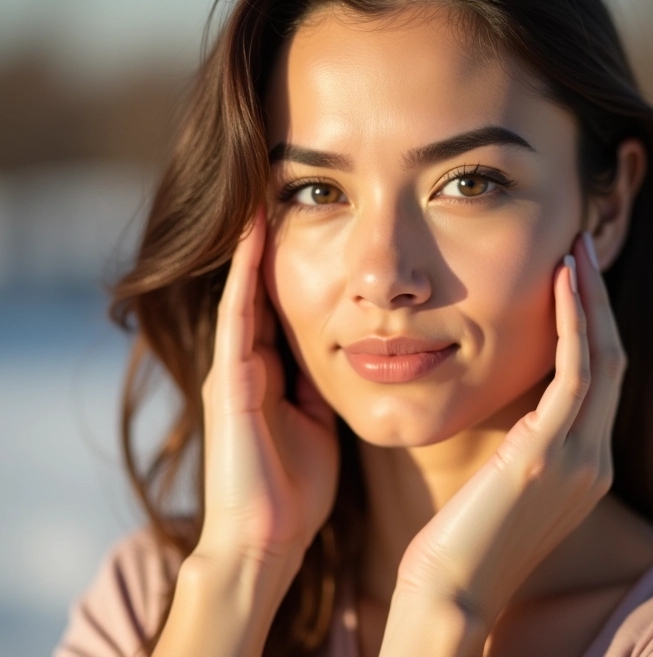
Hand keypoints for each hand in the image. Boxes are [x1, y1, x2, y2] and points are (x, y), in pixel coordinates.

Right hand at [195, 204, 339, 561]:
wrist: (267, 539)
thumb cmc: (296, 489)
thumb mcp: (319, 424)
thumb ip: (320, 387)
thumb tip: (347, 356)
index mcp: (268, 372)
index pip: (279, 303)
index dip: (289, 263)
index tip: (311, 222)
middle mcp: (244, 361)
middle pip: (258, 288)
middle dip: (266, 242)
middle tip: (278, 189)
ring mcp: (231, 368)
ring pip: (243, 290)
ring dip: (251, 244)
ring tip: (262, 192)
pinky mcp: (228, 380)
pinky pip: (238, 314)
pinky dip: (245, 273)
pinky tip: (254, 234)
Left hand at [392, 232, 624, 633]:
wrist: (449, 592)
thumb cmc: (458, 537)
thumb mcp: (498, 481)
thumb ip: (515, 445)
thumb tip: (498, 400)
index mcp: (580, 464)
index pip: (596, 379)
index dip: (589, 325)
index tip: (570, 280)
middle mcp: (592, 458)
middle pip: (610, 359)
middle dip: (597, 303)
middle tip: (580, 252)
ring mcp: (581, 457)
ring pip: (603, 357)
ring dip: (591, 301)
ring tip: (575, 252)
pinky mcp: (554, 454)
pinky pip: (578, 371)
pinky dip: (576, 323)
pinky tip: (562, 283)